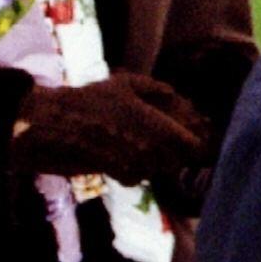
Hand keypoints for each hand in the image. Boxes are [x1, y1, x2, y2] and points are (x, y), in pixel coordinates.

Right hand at [10, 71, 209, 185]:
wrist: (61, 127)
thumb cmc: (94, 100)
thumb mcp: (126, 84)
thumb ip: (156, 89)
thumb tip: (175, 94)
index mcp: (158, 128)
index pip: (194, 145)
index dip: (199, 139)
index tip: (197, 132)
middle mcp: (153, 152)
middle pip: (181, 159)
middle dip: (180, 149)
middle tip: (174, 136)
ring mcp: (139, 167)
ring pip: (164, 168)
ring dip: (163, 158)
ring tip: (150, 141)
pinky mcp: (124, 177)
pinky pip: (144, 174)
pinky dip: (143, 165)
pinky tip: (130, 151)